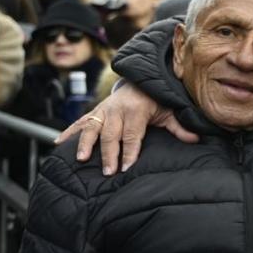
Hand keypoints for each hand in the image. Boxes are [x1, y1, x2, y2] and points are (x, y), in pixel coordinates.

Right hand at [53, 82, 197, 175]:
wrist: (139, 80)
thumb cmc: (156, 100)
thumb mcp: (169, 111)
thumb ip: (179, 127)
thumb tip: (196, 139)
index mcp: (136, 111)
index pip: (132, 135)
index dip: (129, 151)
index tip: (126, 167)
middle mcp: (116, 110)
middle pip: (111, 135)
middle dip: (109, 154)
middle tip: (108, 171)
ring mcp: (103, 111)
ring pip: (92, 128)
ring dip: (85, 144)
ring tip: (80, 159)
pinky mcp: (94, 112)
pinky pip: (79, 122)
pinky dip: (68, 132)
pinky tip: (57, 144)